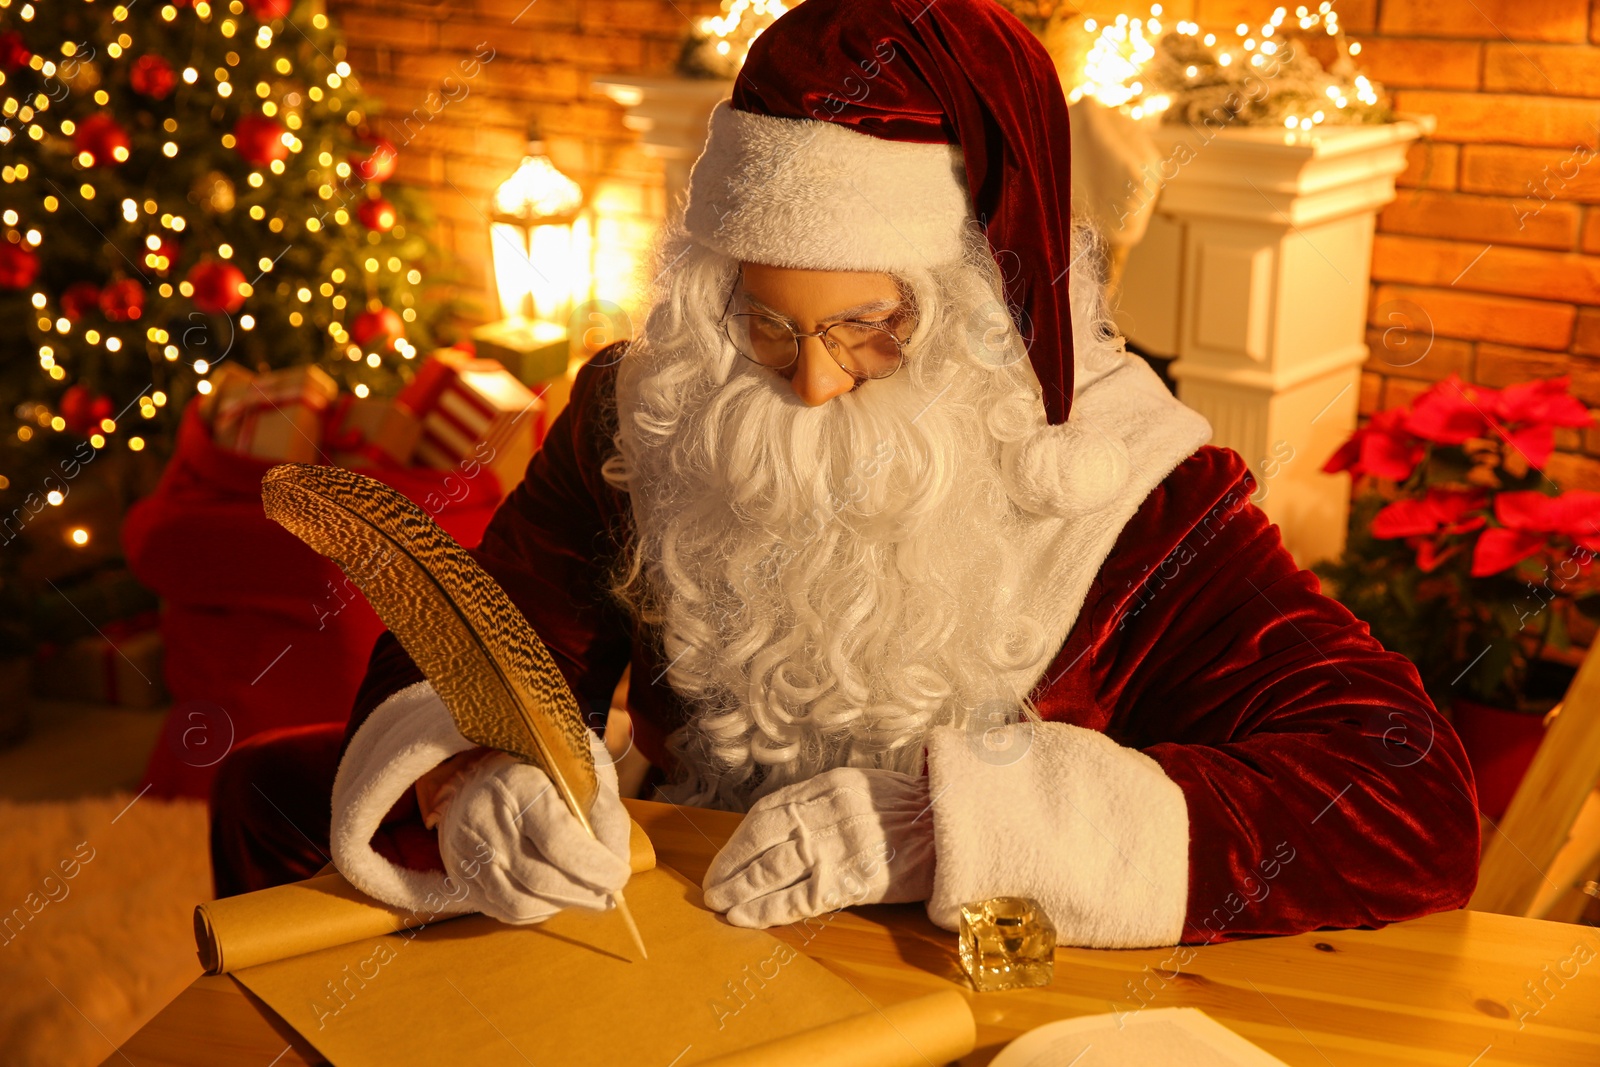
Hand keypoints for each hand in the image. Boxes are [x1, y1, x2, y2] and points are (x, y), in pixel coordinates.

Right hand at [436, 732, 631, 924]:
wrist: (482, 778)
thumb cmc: (541, 775)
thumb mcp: (579, 777)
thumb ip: (603, 814)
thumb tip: (617, 864)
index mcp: (517, 784)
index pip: (558, 838)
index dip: (594, 866)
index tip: (619, 875)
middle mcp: (484, 819)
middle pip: (539, 878)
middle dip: (584, 894)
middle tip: (609, 894)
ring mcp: (467, 852)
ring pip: (521, 902)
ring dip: (563, 906)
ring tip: (585, 895)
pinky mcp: (460, 877)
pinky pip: (505, 911)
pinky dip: (539, 911)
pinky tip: (556, 896)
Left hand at [702, 767, 935, 927]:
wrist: (957, 826)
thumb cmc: (914, 812)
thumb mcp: (866, 789)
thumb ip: (828, 801)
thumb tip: (789, 826)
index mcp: (830, 786)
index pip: (769, 812)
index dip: (741, 838)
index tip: (725, 857)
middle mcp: (827, 813)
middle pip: (763, 839)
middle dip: (732, 865)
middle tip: (711, 886)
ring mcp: (838, 846)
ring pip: (773, 868)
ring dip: (740, 888)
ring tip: (720, 904)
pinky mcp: (852, 880)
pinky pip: (799, 897)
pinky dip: (767, 909)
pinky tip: (746, 918)